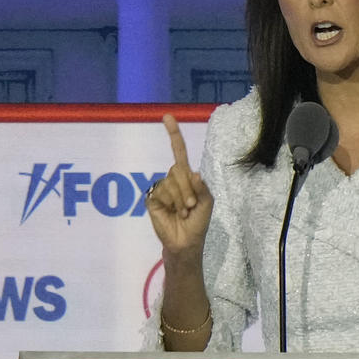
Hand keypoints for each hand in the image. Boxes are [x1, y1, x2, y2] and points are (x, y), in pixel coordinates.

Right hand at [146, 114, 213, 258]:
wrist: (186, 241)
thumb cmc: (198, 222)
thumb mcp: (207, 202)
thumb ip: (201, 186)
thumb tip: (192, 173)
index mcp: (186, 177)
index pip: (179, 152)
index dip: (174, 135)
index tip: (167, 116)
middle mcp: (172, 179)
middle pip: (178, 169)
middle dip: (187, 188)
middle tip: (191, 205)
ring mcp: (161, 188)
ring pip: (170, 181)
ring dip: (180, 198)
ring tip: (183, 212)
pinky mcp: (152, 199)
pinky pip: (161, 191)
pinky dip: (171, 202)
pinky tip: (173, 213)